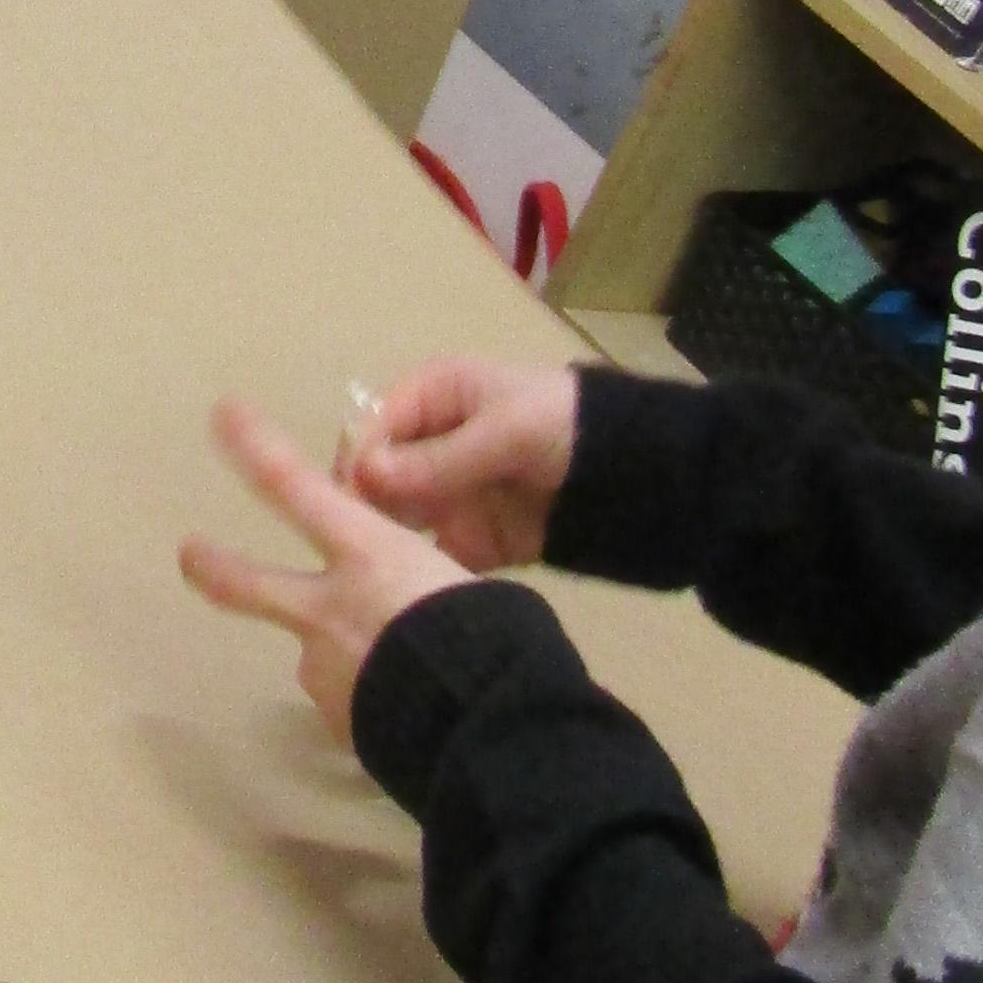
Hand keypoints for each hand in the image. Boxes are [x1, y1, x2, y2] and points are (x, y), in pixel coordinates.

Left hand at [182, 399, 469, 749]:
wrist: (486, 721)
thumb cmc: (491, 632)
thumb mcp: (461, 579)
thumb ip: (417, 582)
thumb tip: (404, 612)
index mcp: (367, 555)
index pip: (295, 487)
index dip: (254, 447)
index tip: (223, 415)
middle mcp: (326, 608)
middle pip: (246, 582)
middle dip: (213, 565)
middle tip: (188, 553)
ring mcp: (322, 668)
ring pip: (321, 652)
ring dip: (350, 656)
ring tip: (409, 676)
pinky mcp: (335, 720)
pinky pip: (351, 699)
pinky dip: (371, 697)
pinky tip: (412, 709)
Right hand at [336, 357, 576, 573]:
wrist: (633, 475)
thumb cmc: (565, 426)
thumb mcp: (506, 430)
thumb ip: (440, 457)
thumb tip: (365, 474)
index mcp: (433, 398)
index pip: (373, 424)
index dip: (358, 456)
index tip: (350, 495)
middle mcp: (428, 446)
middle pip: (374, 475)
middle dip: (366, 503)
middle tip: (360, 536)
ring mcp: (445, 494)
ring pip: (393, 517)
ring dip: (386, 538)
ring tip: (381, 563)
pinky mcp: (465, 537)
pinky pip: (427, 553)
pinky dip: (419, 568)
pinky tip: (411, 585)